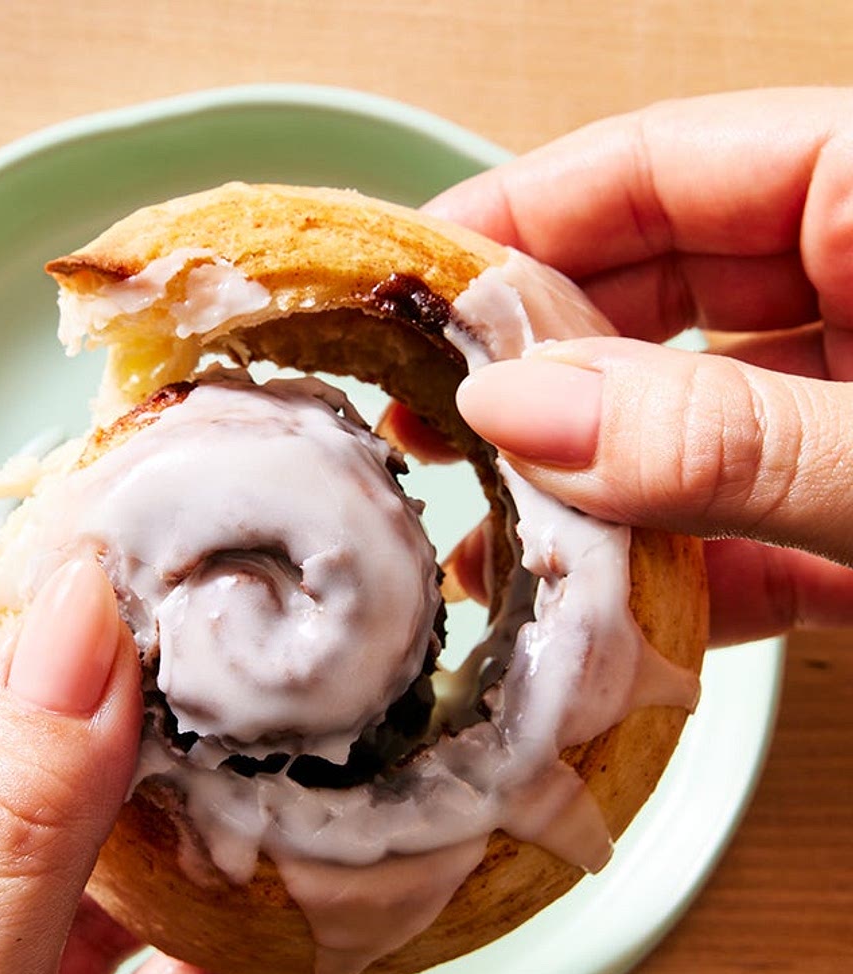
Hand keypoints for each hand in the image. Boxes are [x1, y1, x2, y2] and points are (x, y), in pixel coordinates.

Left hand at [0, 558, 266, 973]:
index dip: (31, 649)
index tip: (137, 593)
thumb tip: (76, 635)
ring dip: (197, 855)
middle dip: (137, 750)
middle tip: (232, 684)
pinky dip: (223, 963)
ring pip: (106, 901)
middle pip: (31, 800)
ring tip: (274, 780)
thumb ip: (9, 839)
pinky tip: (275, 912)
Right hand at [413, 87, 852, 642]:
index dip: (517, 220)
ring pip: (690, 422)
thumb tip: (520, 411)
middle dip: (531, 372)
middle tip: (424, 429)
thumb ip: (720, 432)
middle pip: (653, 296)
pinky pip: (755, 527)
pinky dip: (683, 577)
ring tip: (489, 550)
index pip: (656, 168)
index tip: (406, 292)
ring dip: (591, 494)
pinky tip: (604, 617)